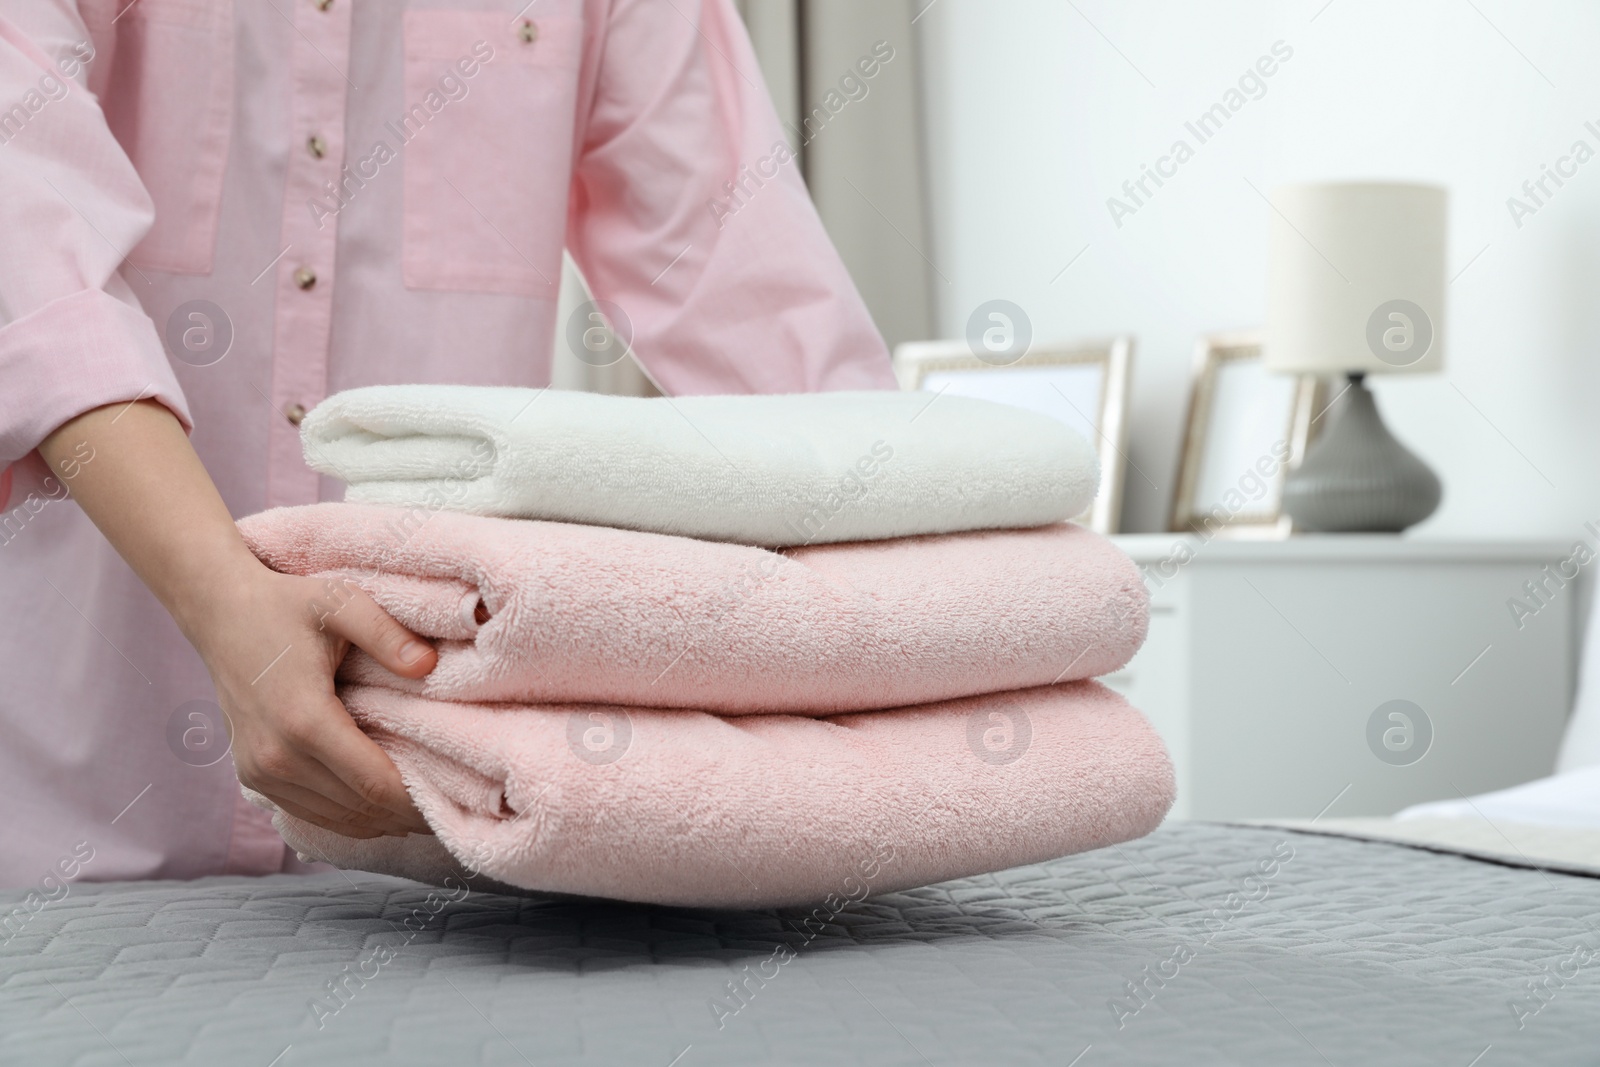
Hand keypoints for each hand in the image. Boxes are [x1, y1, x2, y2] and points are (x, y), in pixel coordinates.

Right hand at [192, 560, 438, 838]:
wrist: (220, 612)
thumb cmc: (287, 604)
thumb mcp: (341, 603)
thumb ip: (387, 634)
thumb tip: (429, 665)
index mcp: (303, 720)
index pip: (374, 784)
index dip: (418, 801)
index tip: (455, 801)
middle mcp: (276, 756)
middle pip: (359, 809)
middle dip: (408, 815)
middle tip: (452, 809)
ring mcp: (259, 771)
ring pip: (335, 819)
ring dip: (382, 822)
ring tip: (424, 812)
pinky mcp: (253, 776)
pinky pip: (310, 813)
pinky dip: (350, 818)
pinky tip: (382, 809)